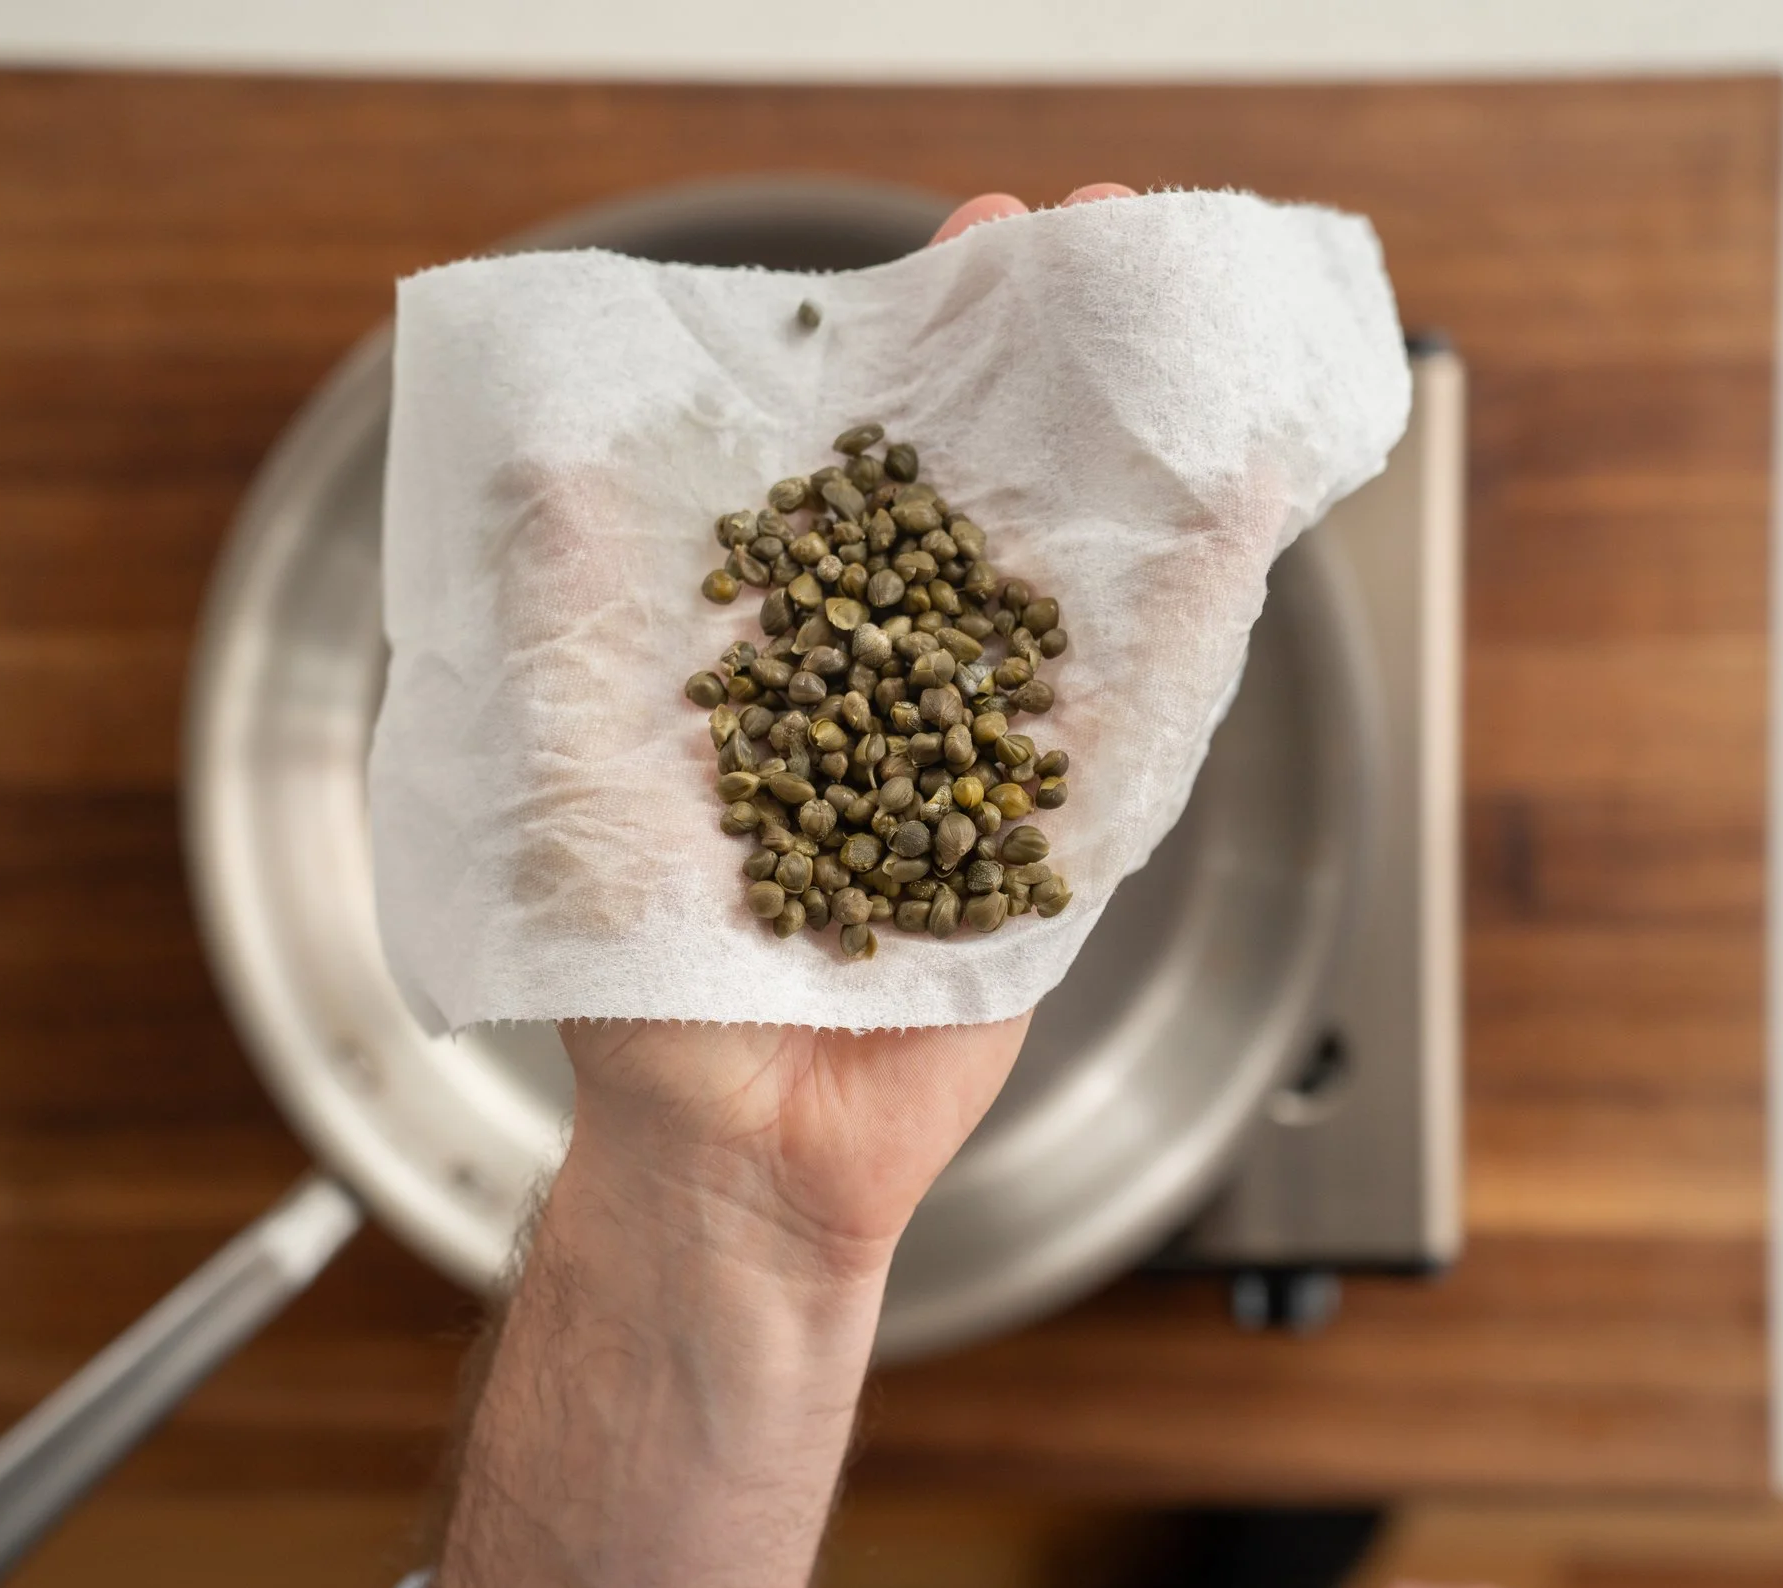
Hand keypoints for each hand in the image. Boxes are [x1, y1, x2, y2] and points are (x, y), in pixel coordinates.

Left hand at [419, 185, 1130, 1587]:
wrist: (733, 1152)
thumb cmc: (636, 980)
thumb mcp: (580, 770)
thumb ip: (575, 614)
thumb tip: (542, 455)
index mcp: (787, 657)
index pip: (858, 466)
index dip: (910, 352)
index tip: (957, 250)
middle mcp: (895, 690)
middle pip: (985, 490)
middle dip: (1039, 364)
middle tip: (1093, 240)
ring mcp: (989, 757)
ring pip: (1076, 575)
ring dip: (1133, 446)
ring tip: (1178, 318)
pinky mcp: (1060, 836)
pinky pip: (1137, 708)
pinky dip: (1193, 604)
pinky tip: (1239, 496)